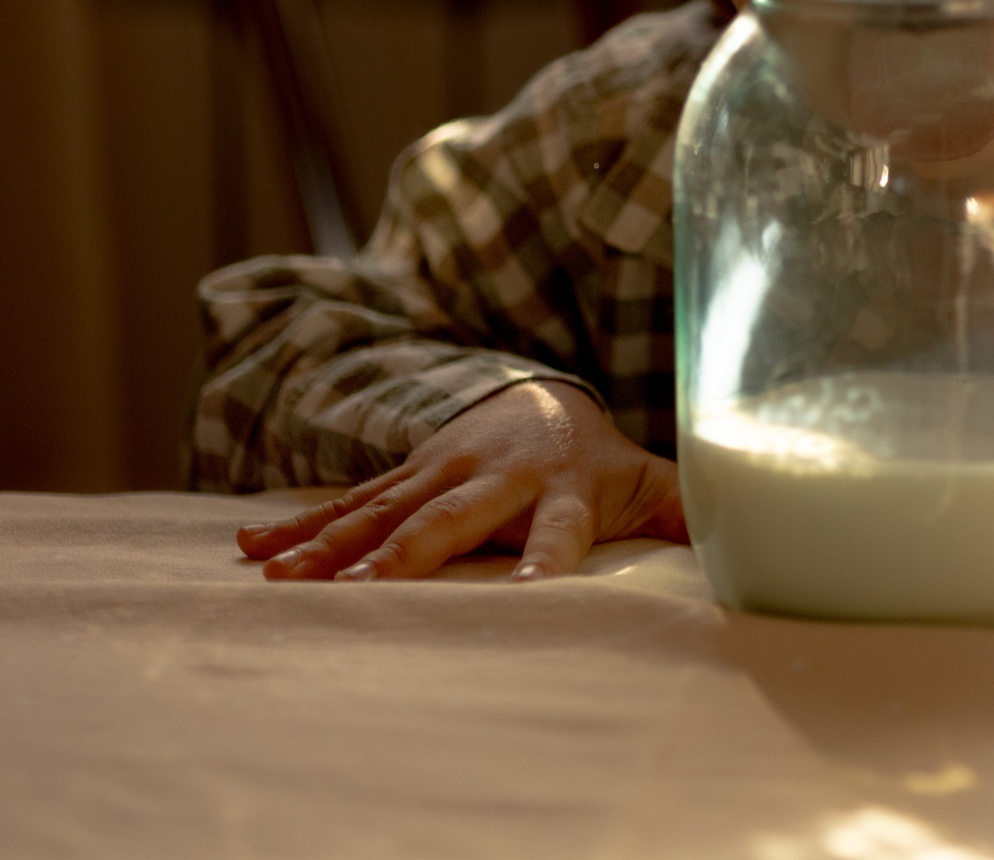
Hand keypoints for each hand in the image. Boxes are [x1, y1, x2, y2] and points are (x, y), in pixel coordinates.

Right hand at [234, 381, 685, 582]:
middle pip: (448, 521)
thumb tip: (743, 542)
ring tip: (284, 583)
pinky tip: (250, 552)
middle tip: (359, 594)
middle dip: (403, 556)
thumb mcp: (648, 482)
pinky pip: (346, 501)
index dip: (547, 560)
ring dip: (332, 547)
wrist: (544, 396)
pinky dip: (298, 526)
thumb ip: (684, 514)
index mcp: (561, 488)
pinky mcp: (405, 473)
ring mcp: (441, 471)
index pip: (558, 530)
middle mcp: (495, 477)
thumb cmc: (600, 460)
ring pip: (382, 511)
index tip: (530, 597)